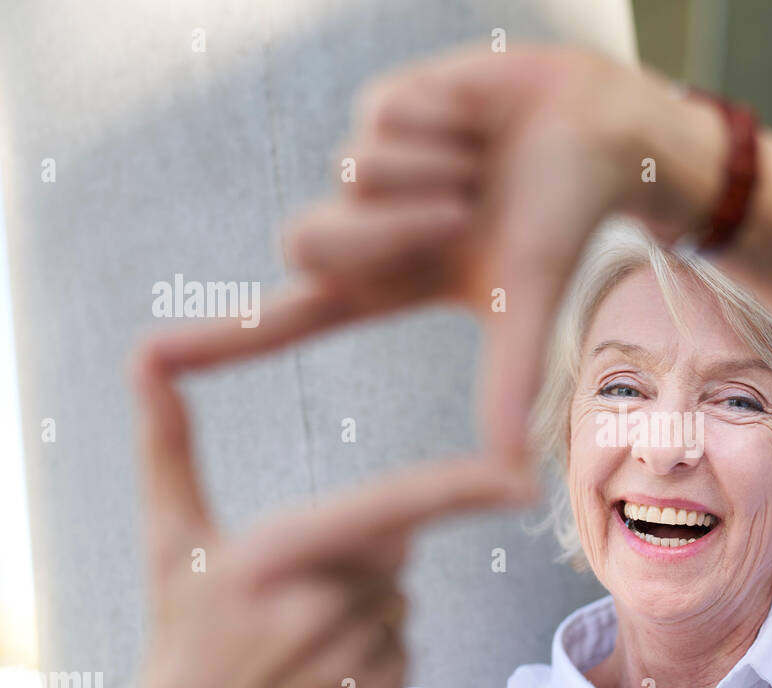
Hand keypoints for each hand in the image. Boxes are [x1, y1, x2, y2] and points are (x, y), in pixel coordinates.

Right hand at [117, 345, 535, 687]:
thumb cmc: (184, 629)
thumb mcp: (172, 543)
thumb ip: (168, 445)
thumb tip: (142, 352)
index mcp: (268, 559)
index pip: (385, 510)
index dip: (457, 488)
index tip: (520, 475)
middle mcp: (310, 615)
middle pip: (392, 557)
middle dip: (357, 563)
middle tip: (287, 600)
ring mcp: (343, 672)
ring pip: (400, 607)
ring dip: (365, 614)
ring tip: (296, 645)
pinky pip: (406, 655)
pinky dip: (377, 659)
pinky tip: (320, 680)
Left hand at [140, 43, 692, 465]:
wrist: (600, 131)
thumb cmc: (566, 221)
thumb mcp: (528, 303)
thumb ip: (510, 383)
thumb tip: (511, 477)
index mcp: (391, 283)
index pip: (291, 317)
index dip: (223, 339)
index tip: (151, 359)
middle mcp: (370, 228)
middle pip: (305, 241)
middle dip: (386, 230)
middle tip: (463, 213)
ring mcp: (374, 164)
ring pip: (350, 174)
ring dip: (432, 174)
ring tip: (484, 167)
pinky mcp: (386, 105)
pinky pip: (382, 117)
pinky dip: (443, 125)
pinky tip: (477, 123)